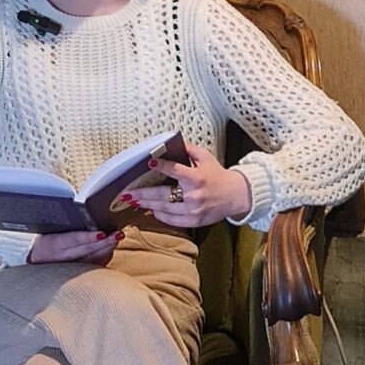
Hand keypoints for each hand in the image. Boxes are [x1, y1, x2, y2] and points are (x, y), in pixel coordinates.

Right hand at [30, 229, 122, 264]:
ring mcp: (70, 268)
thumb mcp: (50, 230)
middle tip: (117, 234)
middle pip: (87, 251)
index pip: (73, 239)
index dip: (88, 237)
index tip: (102, 234)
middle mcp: (62, 258)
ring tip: (117, 237)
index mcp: (54, 244)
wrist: (35, 260)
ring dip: (107, 249)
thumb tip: (88, 215)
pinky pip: (95, 265)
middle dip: (104, 243)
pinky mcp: (78, 273)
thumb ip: (68, 225)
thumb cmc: (45, 240)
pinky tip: (111, 247)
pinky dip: (104, 256)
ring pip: (94, 259)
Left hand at [123, 143, 250, 229]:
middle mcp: (194, 195)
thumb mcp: (205, 157)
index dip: (160, 166)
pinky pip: (172, 220)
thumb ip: (188, 149)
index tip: (148, 163)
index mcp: (197, 177)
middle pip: (163, 195)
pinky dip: (160, 215)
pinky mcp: (195, 221)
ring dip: (147, 205)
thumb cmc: (218, 175)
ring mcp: (194, 210)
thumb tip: (169, 143)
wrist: (236, 195)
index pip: (174, 170)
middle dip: (143, 194)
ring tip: (134, 201)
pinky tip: (151, 210)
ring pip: (165, 209)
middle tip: (128, 192)